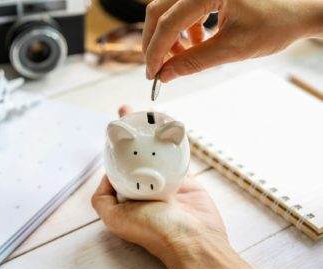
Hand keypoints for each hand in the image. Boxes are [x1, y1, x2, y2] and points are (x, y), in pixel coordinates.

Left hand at [92, 106, 262, 268]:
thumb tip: (104, 176)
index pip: (117, 166)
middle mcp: (145, 188)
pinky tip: (168, 127)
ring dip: (151, 133)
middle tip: (128, 111)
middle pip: (135, 153)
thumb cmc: (154, 230)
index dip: (114, 147)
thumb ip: (102, 199)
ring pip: (155, 151)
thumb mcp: (115, 219)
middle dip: (131, 133)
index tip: (113, 129)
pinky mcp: (184, 178)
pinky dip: (172, 142)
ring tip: (147, 113)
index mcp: (127, 197)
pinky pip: (176, 155)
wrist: (194, 238)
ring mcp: (165, 181)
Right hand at [143, 0, 322, 81]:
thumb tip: (166, 74)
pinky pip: (183, 10)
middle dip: (155, 43)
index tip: (152, 73)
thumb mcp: (232, 48)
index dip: (156, 51)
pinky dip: (183, 30)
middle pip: (160, 12)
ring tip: (180, 58)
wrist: (299, 11)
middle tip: (156, 68)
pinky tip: (197, 44)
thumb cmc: (276, 23)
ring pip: (168, 11)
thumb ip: (194, 62)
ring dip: (169, 37)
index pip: (168, 22)